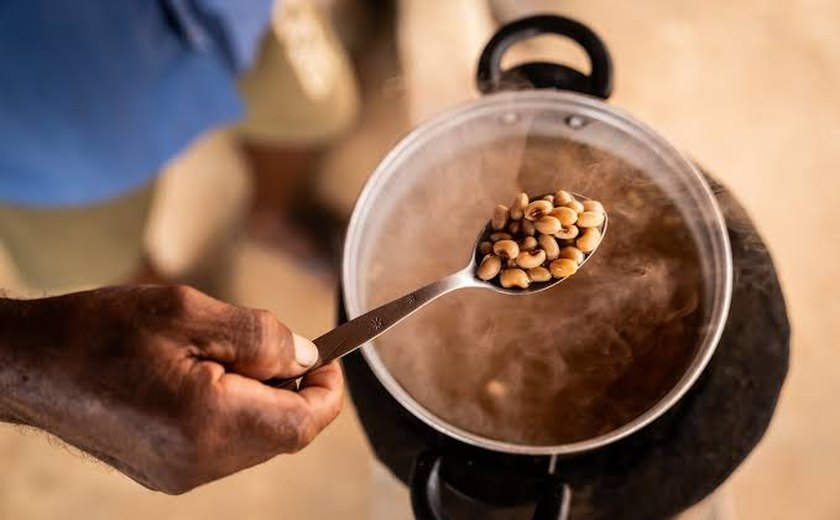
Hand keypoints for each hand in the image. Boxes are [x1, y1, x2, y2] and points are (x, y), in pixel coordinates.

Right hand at [0, 285, 342, 493]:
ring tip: (225, 355)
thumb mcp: (189, 312)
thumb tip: (308, 356)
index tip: (329, 356)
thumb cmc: (100, 331)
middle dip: (293, 388)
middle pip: (284, 434)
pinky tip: (206, 378)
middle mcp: (199, 462)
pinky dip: (236, 412)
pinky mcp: (165, 472)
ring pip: (257, 441)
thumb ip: (261, 337)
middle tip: (271, 344)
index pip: (304, 423)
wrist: (28, 367)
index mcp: (210, 423)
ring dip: (263, 399)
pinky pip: (226, 446)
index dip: (328, 389)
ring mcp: (180, 474)